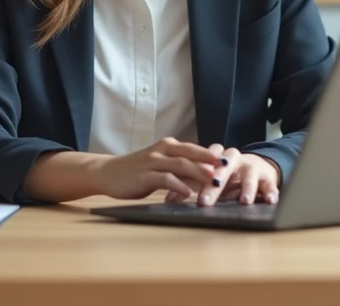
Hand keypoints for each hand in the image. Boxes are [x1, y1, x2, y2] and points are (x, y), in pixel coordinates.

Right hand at [93, 137, 222, 199]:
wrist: (108, 173)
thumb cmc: (138, 171)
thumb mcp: (161, 166)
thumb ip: (180, 168)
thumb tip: (207, 174)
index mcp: (168, 146)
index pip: (194, 149)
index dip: (212, 155)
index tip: (230, 162)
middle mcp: (161, 150)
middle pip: (190, 154)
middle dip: (210, 161)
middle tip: (227, 170)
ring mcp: (152, 162)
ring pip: (180, 164)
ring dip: (198, 173)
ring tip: (213, 181)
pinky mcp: (144, 176)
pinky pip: (164, 178)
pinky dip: (178, 185)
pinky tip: (188, 192)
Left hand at [166, 144, 279, 205]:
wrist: (256, 167)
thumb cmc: (227, 175)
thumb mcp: (209, 179)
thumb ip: (190, 185)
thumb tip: (168, 198)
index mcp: (216, 159)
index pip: (202, 164)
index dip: (191, 177)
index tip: (182, 191)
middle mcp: (233, 160)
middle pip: (223, 169)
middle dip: (214, 185)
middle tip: (205, 201)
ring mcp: (251, 168)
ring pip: (249, 175)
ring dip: (247, 188)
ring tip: (244, 201)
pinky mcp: (267, 177)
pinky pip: (270, 184)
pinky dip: (271, 191)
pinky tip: (270, 201)